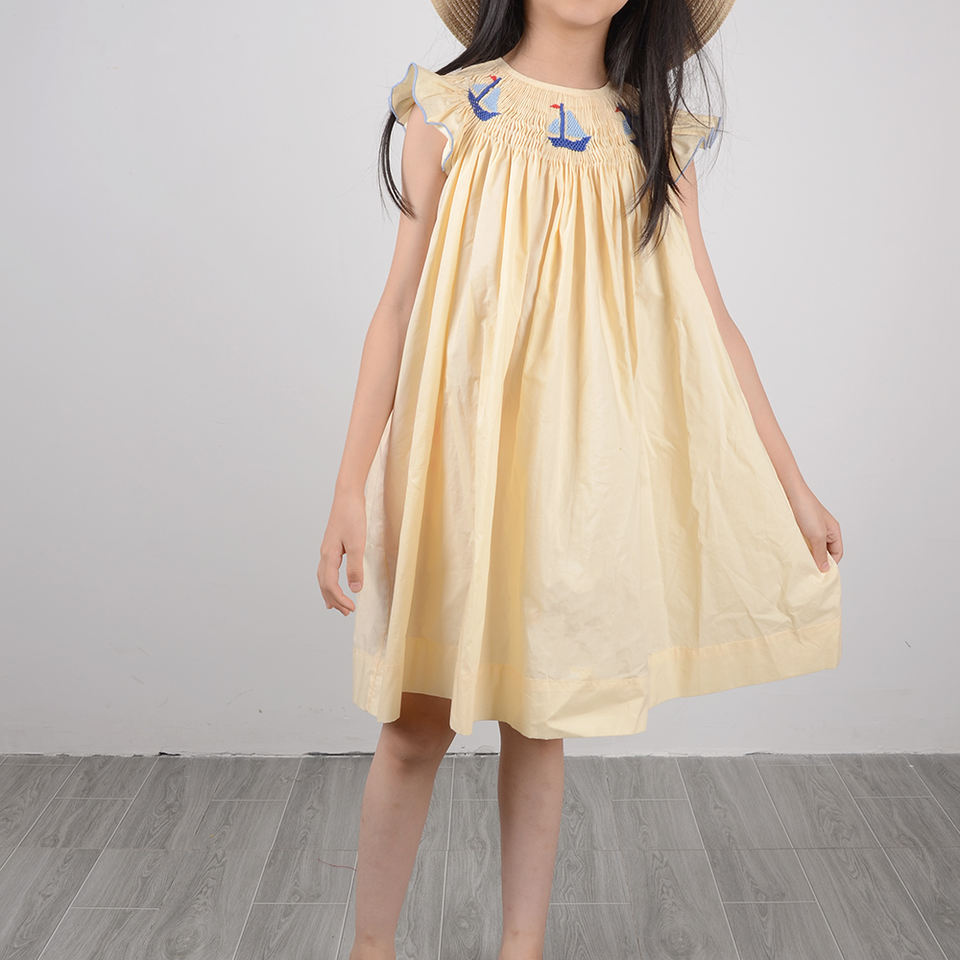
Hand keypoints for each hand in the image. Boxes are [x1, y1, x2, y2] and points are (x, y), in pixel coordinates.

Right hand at [317, 486, 365, 614]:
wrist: (347, 496)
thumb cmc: (353, 517)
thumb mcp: (357, 543)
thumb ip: (355, 566)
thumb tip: (355, 589)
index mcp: (328, 555)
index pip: (330, 584)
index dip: (340, 598)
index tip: (352, 608)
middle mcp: (324, 554)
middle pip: (324, 583)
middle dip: (334, 599)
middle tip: (347, 613)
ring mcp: (327, 549)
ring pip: (323, 577)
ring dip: (330, 592)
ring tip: (336, 606)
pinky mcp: (332, 545)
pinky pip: (327, 569)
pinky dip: (330, 581)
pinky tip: (336, 582)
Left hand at [786, 483, 842, 571]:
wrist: (788, 491)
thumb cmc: (806, 509)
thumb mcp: (816, 535)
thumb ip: (821, 553)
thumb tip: (825, 569)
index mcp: (833, 531)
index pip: (837, 553)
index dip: (830, 564)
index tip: (820, 574)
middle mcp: (823, 530)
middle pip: (824, 551)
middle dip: (817, 560)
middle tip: (808, 571)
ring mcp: (810, 528)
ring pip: (811, 547)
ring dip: (806, 554)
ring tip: (798, 562)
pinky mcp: (797, 526)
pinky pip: (800, 541)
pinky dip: (797, 548)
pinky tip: (791, 552)